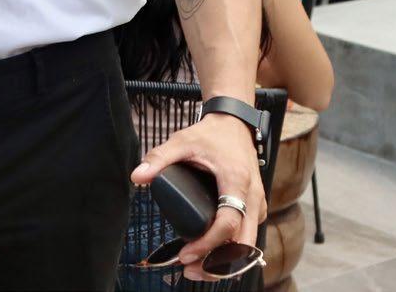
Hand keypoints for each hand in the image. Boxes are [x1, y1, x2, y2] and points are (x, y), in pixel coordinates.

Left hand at [132, 113, 264, 280]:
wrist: (234, 124)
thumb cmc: (210, 134)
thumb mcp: (182, 140)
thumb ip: (159, 158)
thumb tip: (137, 177)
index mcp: (237, 181)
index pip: (228, 223)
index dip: (208, 244)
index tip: (186, 254)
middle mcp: (254, 197)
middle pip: (244, 244)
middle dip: (220, 264)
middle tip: (191, 271)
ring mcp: (258, 205)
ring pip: (249, 245)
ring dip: (227, 262)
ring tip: (197, 270)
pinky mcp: (256, 208)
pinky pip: (249, 238)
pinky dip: (234, 253)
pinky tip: (213, 258)